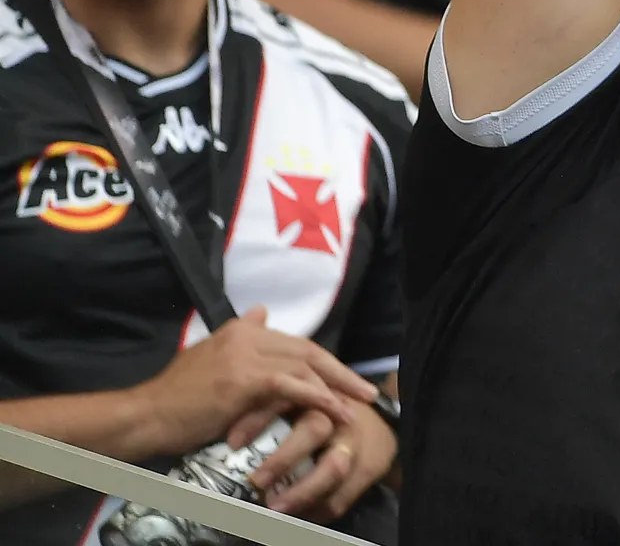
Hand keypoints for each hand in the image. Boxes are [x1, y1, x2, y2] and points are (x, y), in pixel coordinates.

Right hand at [132, 307, 378, 457]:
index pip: (294, 342)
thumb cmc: (175, 397)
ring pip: (304, 365)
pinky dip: (316, 396)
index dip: (323, 361)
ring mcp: (244, 356)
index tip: (344, 378)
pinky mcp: (242, 379)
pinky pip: (290, 385)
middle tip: (365, 391)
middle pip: (307, 350)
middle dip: (340, 372)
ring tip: (355, 407)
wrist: (144, 416)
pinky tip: (333, 409)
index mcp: (240, 330)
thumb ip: (239, 338)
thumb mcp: (209, 357)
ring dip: (335, 387)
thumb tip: (262, 312)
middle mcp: (246, 335)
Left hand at [246, 391, 394, 516]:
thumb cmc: (328, 415)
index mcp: (317, 395)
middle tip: (256, 482)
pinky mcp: (368, 469)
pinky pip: (341, 497)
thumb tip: (226, 436)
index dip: (259, 419)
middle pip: (313, 431)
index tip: (233, 443)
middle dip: (283, 459)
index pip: (286, 399)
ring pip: (332, 469)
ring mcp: (356, 444)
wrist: (379, 425)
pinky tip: (298, 515)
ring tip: (274, 509)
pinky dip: (315, 511)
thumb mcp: (302, 405)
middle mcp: (338, 416)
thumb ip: (270, 412)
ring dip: (301, 493)